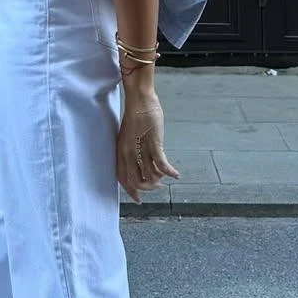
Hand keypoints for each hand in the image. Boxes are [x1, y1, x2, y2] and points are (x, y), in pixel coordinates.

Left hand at [116, 88, 180, 202]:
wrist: (139, 99)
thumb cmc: (135, 115)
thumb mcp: (127, 135)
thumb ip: (131, 149)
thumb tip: (138, 162)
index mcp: (121, 151)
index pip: (123, 178)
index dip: (131, 191)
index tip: (138, 199)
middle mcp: (129, 153)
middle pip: (137, 181)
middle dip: (148, 188)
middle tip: (157, 186)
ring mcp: (141, 149)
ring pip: (151, 175)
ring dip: (159, 179)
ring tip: (165, 177)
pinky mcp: (154, 144)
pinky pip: (162, 165)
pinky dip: (170, 172)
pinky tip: (176, 175)